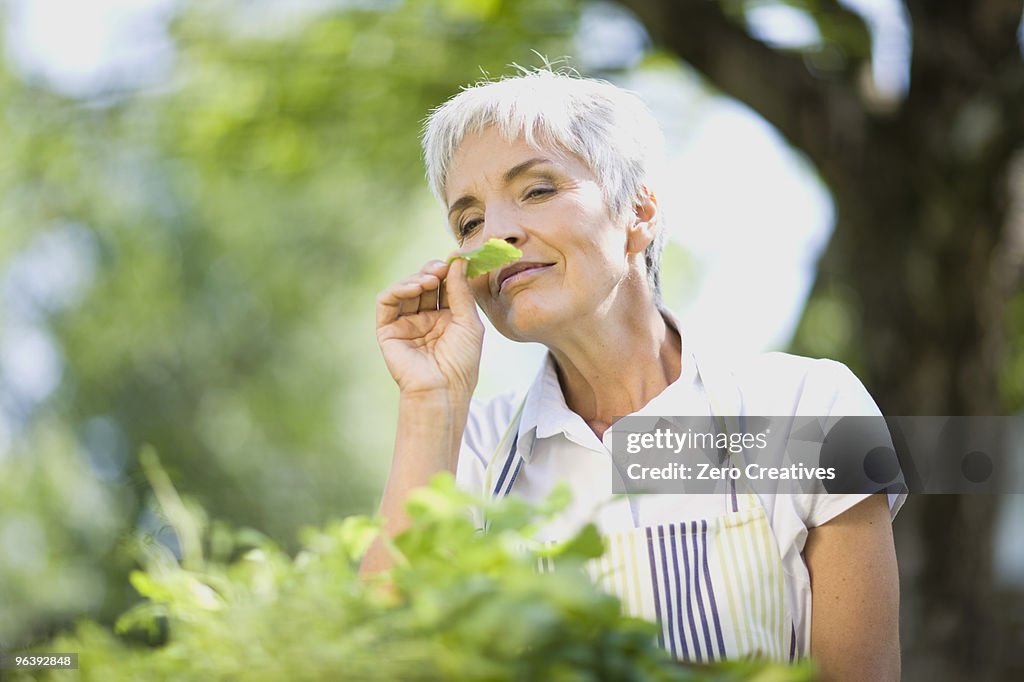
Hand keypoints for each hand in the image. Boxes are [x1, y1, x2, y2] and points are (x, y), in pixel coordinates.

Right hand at [376, 256, 483, 397]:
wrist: (442, 390)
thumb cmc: (461, 363)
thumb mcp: (469, 322)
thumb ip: (461, 291)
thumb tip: (458, 260)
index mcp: (447, 318)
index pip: (444, 286)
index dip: (448, 272)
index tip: (456, 261)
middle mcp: (425, 319)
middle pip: (424, 283)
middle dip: (432, 272)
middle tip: (441, 268)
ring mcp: (406, 323)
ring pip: (405, 289)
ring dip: (417, 278)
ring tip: (430, 280)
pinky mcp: (388, 330)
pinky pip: (386, 302)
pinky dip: (398, 289)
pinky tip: (414, 288)